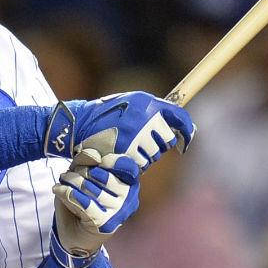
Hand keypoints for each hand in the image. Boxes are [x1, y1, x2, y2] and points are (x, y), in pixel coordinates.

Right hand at [45, 92, 193, 162]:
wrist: (79, 124)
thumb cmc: (108, 113)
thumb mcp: (134, 102)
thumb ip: (160, 110)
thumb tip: (188, 128)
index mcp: (148, 103)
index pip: (179, 118)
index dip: (187, 131)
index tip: (185, 143)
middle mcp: (144, 118)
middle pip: (167, 140)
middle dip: (159, 143)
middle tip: (141, 139)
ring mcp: (135, 137)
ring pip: (154, 155)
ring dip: (145, 154)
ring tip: (127, 144)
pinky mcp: (125, 153)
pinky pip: (141, 165)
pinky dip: (134, 164)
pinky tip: (122, 153)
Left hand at [51, 150, 139, 262]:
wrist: (74, 237)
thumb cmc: (80, 202)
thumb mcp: (81, 176)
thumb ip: (86, 162)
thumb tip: (92, 154)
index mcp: (130, 183)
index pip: (123, 164)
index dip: (104, 159)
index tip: (88, 162)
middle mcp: (130, 198)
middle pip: (103, 175)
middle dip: (80, 171)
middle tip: (68, 174)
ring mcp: (119, 212)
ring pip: (91, 189)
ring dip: (71, 182)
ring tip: (62, 182)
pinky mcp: (105, 224)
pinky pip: (84, 204)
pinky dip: (68, 194)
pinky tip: (59, 191)